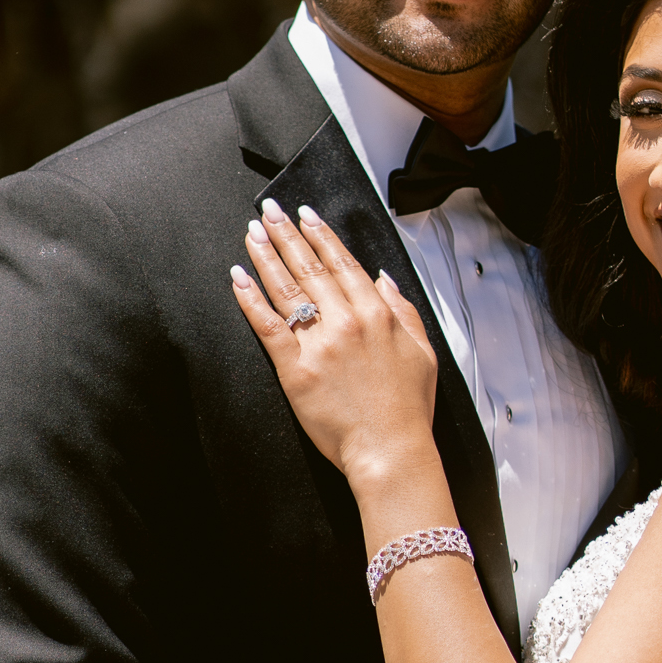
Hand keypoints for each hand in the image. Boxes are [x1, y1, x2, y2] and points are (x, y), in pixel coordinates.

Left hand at [234, 200, 438, 479]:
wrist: (391, 451)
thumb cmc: (408, 408)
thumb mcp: (422, 351)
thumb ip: (402, 309)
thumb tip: (383, 279)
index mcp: (376, 314)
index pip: (342, 263)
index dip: (320, 235)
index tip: (304, 215)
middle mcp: (346, 321)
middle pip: (309, 268)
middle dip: (286, 234)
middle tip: (269, 211)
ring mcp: (319, 344)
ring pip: (286, 289)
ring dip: (266, 256)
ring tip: (253, 233)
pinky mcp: (295, 370)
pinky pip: (267, 326)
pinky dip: (250, 299)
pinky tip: (239, 278)